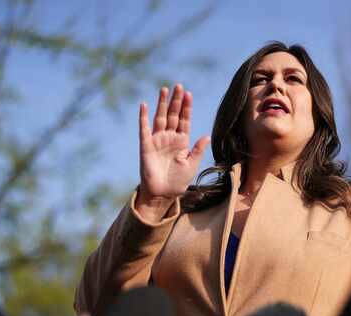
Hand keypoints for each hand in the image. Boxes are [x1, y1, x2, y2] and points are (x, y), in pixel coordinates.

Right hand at [138, 84, 210, 202]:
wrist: (163, 193)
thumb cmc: (178, 181)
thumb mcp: (192, 164)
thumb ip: (198, 150)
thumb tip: (207, 136)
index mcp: (182, 141)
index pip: (184, 120)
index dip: (186, 108)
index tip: (188, 94)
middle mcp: (169, 138)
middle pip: (173, 115)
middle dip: (176, 101)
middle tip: (179, 86)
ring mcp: (157, 140)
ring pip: (160, 118)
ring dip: (162, 104)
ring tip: (164, 89)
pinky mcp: (146, 146)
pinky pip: (144, 129)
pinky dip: (143, 117)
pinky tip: (144, 105)